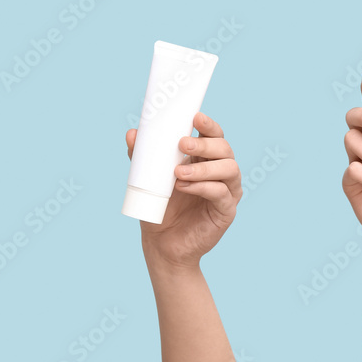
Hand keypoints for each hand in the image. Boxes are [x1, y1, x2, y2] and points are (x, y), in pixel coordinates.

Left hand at [126, 112, 240, 268]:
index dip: (209, 125)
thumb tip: (132, 134)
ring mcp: (227, 191)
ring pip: (228, 169)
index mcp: (206, 159)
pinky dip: (204, 187)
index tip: (195, 117)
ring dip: (204, 168)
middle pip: (224, 149)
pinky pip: (221, 193)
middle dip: (205, 144)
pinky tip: (186, 186)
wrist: (162, 245)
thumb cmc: (160, 209)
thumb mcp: (149, 180)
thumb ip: (142, 157)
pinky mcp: (227, 211)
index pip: (215, 136)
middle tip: (182, 144)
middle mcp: (221, 172)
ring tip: (178, 172)